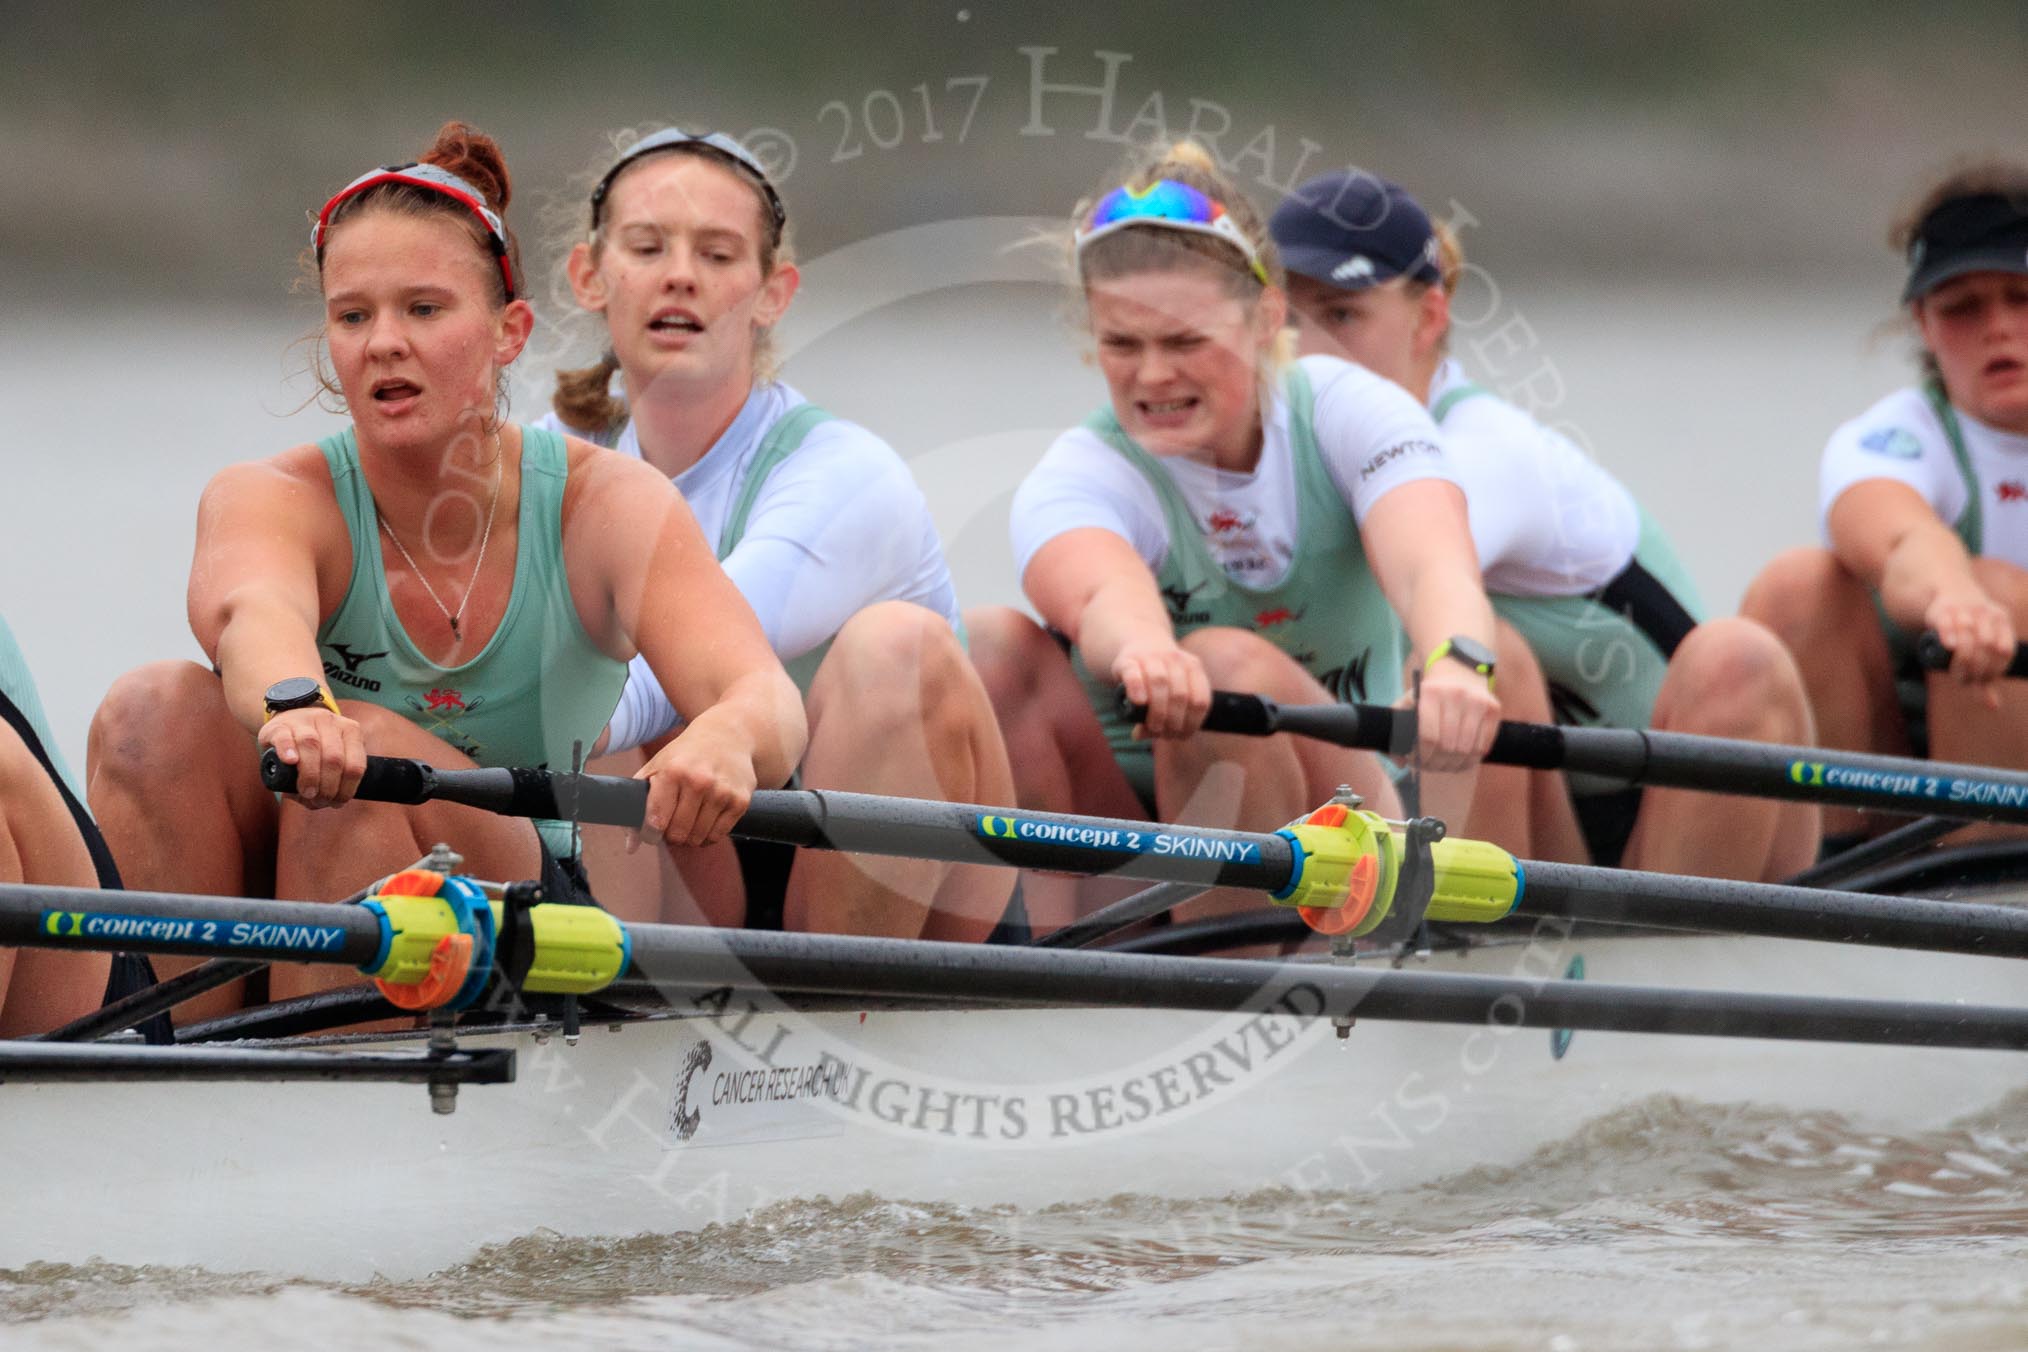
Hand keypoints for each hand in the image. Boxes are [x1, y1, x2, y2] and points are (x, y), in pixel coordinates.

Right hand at [257, 707, 365, 807]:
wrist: (287, 721)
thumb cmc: (311, 749)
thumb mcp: (329, 758)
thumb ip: (331, 779)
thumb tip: (322, 803)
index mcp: (350, 731)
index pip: (356, 764)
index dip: (346, 789)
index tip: (335, 802)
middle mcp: (330, 722)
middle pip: (334, 757)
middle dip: (327, 785)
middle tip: (317, 798)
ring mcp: (304, 721)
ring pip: (311, 744)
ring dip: (310, 774)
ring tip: (306, 791)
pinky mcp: (279, 725)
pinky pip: (285, 737)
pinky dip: (288, 750)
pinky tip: (291, 762)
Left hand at [634, 722, 758, 849]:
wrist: (727, 736)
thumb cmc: (685, 755)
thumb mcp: (657, 768)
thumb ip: (638, 804)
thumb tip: (631, 847)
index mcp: (673, 771)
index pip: (656, 821)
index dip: (650, 834)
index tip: (652, 833)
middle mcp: (699, 781)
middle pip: (678, 833)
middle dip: (671, 836)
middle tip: (671, 826)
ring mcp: (722, 792)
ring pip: (698, 838)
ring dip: (689, 837)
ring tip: (687, 822)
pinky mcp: (740, 801)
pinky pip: (717, 835)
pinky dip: (707, 836)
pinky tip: (704, 823)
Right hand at [1114, 639, 1209, 739]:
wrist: (1139, 642)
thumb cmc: (1158, 676)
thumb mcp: (1171, 690)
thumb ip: (1165, 715)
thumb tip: (1139, 735)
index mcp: (1194, 667)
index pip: (1200, 700)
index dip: (1192, 723)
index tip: (1180, 734)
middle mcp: (1176, 660)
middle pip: (1180, 695)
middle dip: (1173, 721)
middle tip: (1163, 733)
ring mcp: (1151, 658)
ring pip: (1159, 682)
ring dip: (1157, 711)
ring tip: (1152, 726)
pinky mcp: (1128, 660)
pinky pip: (1134, 675)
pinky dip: (1137, 690)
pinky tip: (1138, 703)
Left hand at [1407, 660, 1499, 772]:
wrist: (1459, 671)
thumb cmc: (1430, 694)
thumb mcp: (1408, 703)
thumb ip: (1398, 730)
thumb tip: (1400, 761)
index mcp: (1430, 693)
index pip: (1428, 737)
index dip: (1422, 756)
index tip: (1417, 762)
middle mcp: (1456, 695)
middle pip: (1448, 746)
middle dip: (1437, 764)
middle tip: (1431, 767)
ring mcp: (1477, 702)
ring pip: (1467, 749)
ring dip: (1455, 765)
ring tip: (1445, 766)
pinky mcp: (1493, 709)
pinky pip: (1484, 745)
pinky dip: (1472, 759)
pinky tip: (1461, 761)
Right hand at [1925, 590, 2016, 701]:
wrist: (1949, 595)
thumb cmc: (1969, 629)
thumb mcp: (1982, 649)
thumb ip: (1986, 677)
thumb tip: (1993, 707)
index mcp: (2002, 621)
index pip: (2004, 651)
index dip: (1993, 670)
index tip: (1980, 680)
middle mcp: (1987, 614)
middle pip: (1986, 645)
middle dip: (1975, 667)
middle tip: (1964, 678)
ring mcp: (1965, 610)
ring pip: (1968, 634)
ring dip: (1963, 657)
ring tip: (1956, 672)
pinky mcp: (1943, 610)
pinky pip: (1948, 623)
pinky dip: (1949, 635)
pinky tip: (1949, 647)